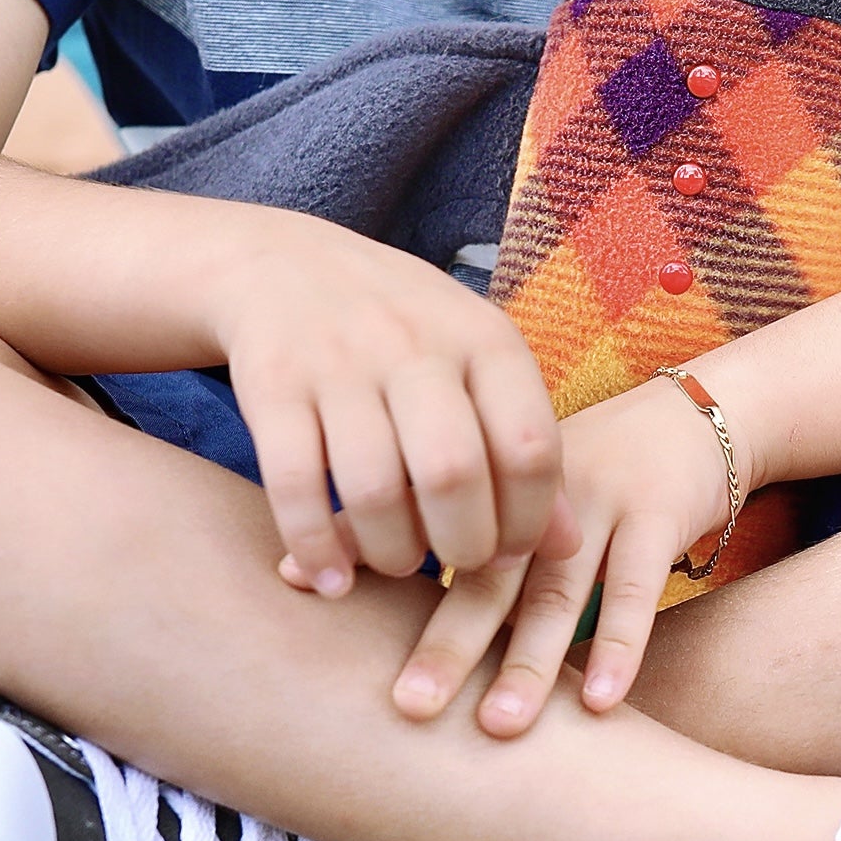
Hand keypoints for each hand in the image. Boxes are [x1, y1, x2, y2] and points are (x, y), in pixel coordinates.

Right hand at [210, 210, 579, 596]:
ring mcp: (338, 361)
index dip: (530, 520)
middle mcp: (414, 343)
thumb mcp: (477, 361)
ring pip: (373, 488)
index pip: (531, 447)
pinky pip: (294, 485)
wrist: (287, 263)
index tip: (512, 549)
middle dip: (463, 546)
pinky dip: (315, 545)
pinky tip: (331, 577)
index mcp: (482, 336)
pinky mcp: (272, 384)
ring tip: (398, 561)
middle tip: (456, 561)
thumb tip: (568, 545)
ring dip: (392, 552)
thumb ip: (523, 444)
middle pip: (453, 474)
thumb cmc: (406, 329)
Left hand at [391, 371, 752, 735]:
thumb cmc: (600, 471)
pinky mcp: (658, 511)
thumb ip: (471, 533)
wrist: (697, 414)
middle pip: (486, 572)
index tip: (346, 637)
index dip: (390, 582)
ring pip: (558, 589)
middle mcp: (537, 487)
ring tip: (499, 726)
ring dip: (529, 662)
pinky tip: (602, 702)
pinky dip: (620, 645)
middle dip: (448, 644)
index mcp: (497, 478)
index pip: (434, 537)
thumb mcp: (531, 487)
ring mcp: (600, 495)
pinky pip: (636, 585)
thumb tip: (376, 586)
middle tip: (411, 706)